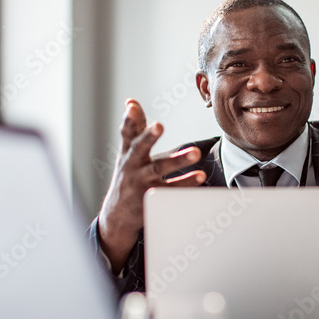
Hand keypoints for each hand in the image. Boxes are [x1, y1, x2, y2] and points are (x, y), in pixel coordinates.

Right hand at [98, 99, 205, 272]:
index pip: (127, 133)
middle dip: (148, 137)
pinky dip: (186, 184)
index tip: (132, 106)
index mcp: (128, 152)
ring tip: (196, 152)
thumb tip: (131, 102)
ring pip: (159, 170)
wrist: (118, 215)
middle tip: (159, 125)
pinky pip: (171, 190)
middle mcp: (132, 166)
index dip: (129, 119)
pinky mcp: (153, 199)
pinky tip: (200, 177)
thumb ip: (133, 128)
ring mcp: (141, 183)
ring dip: (177, 161)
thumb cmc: (127, 175)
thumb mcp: (127, 152)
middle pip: (140, 149)